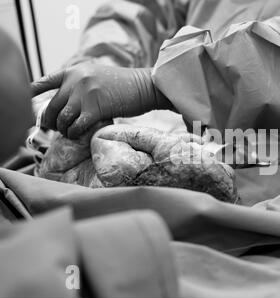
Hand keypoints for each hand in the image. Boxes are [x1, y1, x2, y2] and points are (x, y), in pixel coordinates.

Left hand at [31, 63, 155, 138]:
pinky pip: (76, 125)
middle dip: (50, 121)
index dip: (32, 92)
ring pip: (62, 118)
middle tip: (55, 128)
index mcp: (74, 71)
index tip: (26, 100)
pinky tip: (77, 134)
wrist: (144, 86)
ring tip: (68, 133)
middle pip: (52, 106)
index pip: (45, 81)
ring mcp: (85, 93)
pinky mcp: (96, 108)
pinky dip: (74, 133)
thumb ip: (78, 84)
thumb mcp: (96, 76)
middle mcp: (76, 80)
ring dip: (63, 129)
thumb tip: (64, 102)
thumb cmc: (123, 85)